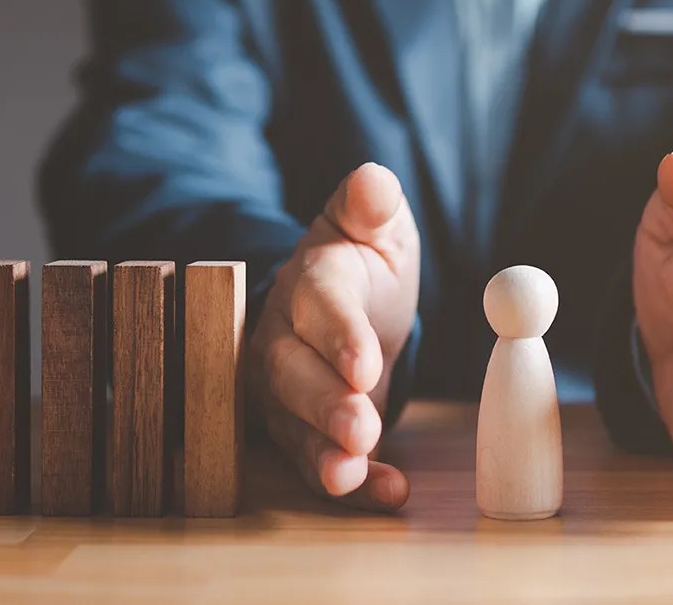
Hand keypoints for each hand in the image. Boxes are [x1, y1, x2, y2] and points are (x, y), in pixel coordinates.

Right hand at [248, 163, 419, 510]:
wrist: (338, 309)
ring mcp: (287, 391)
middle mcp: (286, 340)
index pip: (319, 305)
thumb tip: (374, 179)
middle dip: (326, 404)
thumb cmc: (362, 265)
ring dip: (324, 453)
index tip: (365, 362)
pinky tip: (386, 493)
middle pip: (295, 374)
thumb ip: (372, 207)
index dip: (340, 334)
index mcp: (312, 285)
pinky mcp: (301, 431)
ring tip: (350, 474)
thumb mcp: (373, 229)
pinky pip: (317, 460)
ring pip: (295, 425)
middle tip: (360, 429)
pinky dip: (353, 482)